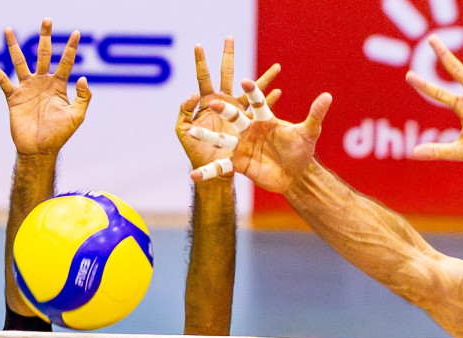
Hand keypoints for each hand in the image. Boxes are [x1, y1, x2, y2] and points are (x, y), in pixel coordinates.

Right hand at [0, 19, 90, 155]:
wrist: (39, 150)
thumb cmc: (59, 135)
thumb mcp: (76, 116)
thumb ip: (82, 97)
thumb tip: (82, 77)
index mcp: (58, 86)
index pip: (66, 62)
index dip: (71, 48)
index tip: (77, 33)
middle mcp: (42, 83)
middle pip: (43, 54)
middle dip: (45, 37)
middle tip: (47, 20)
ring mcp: (27, 88)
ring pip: (19, 62)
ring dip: (14, 46)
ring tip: (8, 29)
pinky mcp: (14, 97)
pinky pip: (3, 80)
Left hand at [177, 37, 281, 171]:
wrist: (215, 175)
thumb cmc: (197, 154)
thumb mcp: (184, 133)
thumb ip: (184, 113)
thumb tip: (193, 94)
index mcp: (206, 103)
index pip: (203, 78)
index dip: (200, 62)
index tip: (198, 46)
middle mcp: (223, 103)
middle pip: (226, 75)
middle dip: (228, 55)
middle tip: (229, 37)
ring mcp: (237, 113)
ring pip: (251, 92)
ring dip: (262, 79)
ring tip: (276, 66)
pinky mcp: (249, 127)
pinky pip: (262, 112)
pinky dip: (270, 102)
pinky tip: (278, 92)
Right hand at [189, 83, 331, 193]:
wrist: (295, 175)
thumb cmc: (301, 151)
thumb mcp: (309, 133)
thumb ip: (315, 115)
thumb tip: (328, 96)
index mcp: (264, 118)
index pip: (257, 102)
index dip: (253, 92)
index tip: (246, 81)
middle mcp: (249, 129)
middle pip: (234, 117)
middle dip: (225, 110)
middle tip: (215, 101)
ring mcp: (241, 146)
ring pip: (220, 139)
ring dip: (206, 136)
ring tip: (191, 131)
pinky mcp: (237, 164)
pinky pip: (220, 167)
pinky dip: (207, 172)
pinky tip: (192, 176)